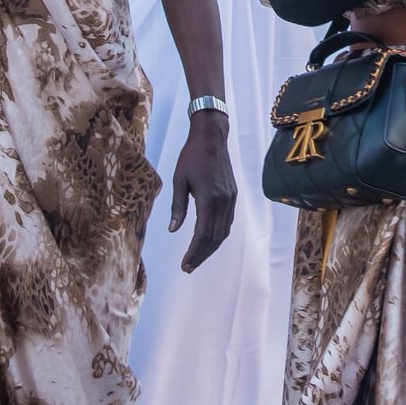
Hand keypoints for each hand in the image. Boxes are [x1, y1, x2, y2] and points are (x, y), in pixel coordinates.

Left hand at [170, 113, 236, 271]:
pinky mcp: (233, 194)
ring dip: (210, 247)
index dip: (194, 252)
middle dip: (201, 254)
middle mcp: (223, 200)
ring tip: (197, 258)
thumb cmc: (191, 156)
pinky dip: (218, 235)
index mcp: (208, 197)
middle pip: (214, 237)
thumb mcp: (179, 180)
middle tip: (188, 267)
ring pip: (223, 231)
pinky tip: (208, 240)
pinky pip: (227, 221)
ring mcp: (230, 198)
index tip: (185, 265)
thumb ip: (178, 207)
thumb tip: (172, 230)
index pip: (202, 233)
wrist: (212, 137)